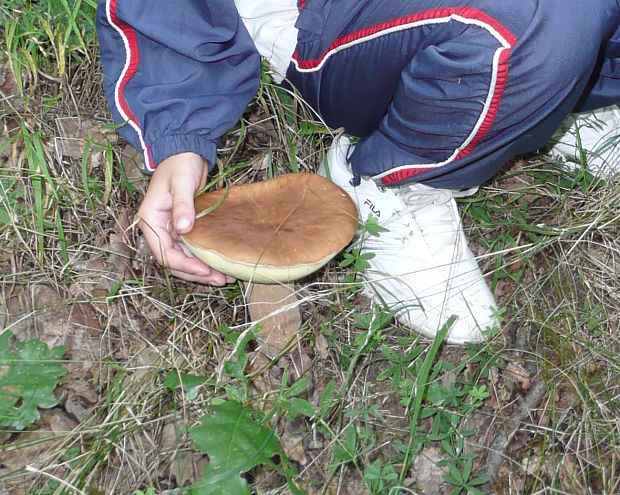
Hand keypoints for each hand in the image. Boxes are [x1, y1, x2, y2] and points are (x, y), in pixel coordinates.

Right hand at [137, 152, 234, 284]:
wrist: (186, 150)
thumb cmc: (181, 163)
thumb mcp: (181, 181)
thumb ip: (182, 205)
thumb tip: (183, 229)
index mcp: (150, 220)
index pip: (164, 253)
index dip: (184, 265)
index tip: (204, 270)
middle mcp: (158, 229)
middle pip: (174, 260)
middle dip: (196, 273)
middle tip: (220, 280)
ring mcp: (170, 230)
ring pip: (185, 258)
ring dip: (202, 270)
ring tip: (225, 278)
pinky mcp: (183, 228)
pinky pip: (193, 249)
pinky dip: (205, 258)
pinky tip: (221, 264)